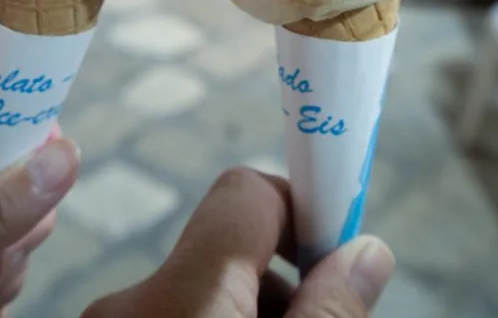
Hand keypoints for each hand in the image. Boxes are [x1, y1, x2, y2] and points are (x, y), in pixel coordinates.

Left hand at [82, 167, 393, 316]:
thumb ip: (330, 312)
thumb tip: (369, 250)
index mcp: (176, 298)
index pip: (245, 192)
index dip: (300, 210)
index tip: (337, 253)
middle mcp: (128, 305)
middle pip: (225, 250)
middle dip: (281, 281)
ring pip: (198, 294)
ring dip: (247, 312)